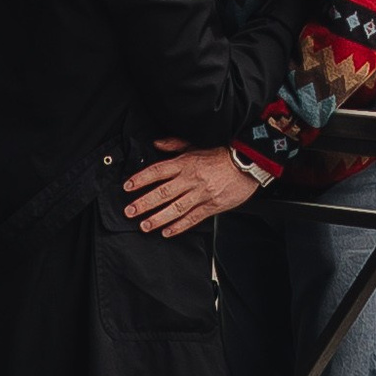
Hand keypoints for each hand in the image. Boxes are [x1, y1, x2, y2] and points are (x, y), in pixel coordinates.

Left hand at [123, 142, 257, 234]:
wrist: (248, 164)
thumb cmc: (221, 155)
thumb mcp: (196, 145)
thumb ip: (174, 145)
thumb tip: (156, 143)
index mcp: (186, 163)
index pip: (158, 171)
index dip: (141, 179)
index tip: (127, 186)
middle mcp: (191, 179)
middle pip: (163, 193)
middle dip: (144, 203)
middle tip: (130, 211)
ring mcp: (201, 194)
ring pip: (176, 208)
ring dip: (158, 218)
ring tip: (144, 225)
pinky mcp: (212, 206)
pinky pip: (192, 218)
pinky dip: (179, 226)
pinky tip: (167, 232)